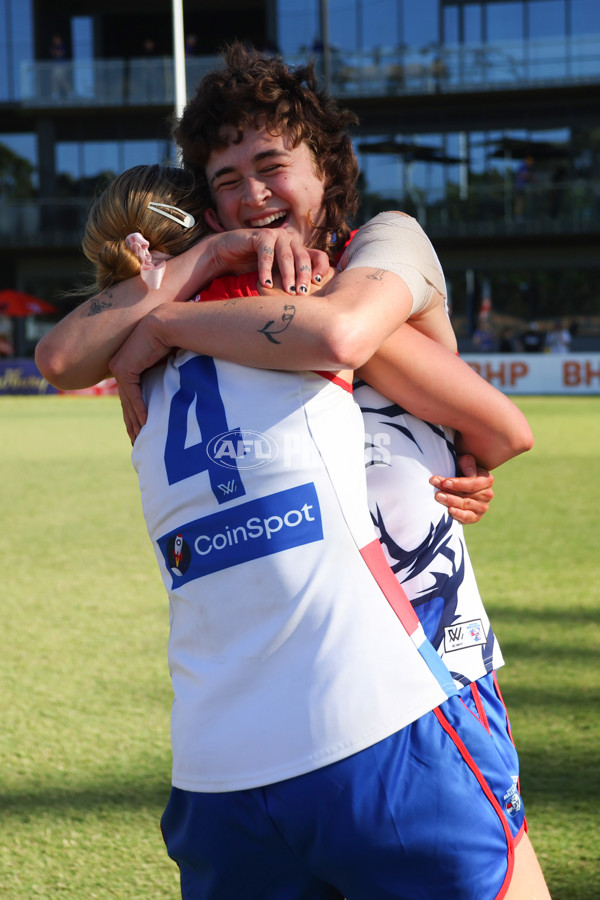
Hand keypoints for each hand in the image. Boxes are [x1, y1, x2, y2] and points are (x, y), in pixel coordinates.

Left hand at [109, 308, 171, 441]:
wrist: (168, 326)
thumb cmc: (172, 343)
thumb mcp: (164, 366)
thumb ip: (160, 379)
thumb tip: (168, 395)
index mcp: (127, 366)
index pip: (130, 397)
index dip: (135, 415)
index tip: (141, 432)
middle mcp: (120, 368)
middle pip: (126, 402)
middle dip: (132, 423)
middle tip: (137, 442)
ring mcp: (119, 368)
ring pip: (128, 401)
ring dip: (135, 421)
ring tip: (141, 438)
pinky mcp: (124, 369)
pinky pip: (132, 395)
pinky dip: (140, 409)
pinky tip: (146, 423)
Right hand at [210, 228, 329, 294]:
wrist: (227, 256)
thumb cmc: (254, 269)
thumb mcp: (277, 276)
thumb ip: (292, 281)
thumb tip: (309, 300)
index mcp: (299, 249)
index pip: (318, 256)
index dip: (321, 268)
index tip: (318, 283)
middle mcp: (291, 240)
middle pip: (303, 257)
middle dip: (303, 276)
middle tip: (302, 293)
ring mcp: (277, 235)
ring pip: (287, 256)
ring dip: (288, 275)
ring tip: (288, 291)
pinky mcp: (262, 235)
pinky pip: (267, 254)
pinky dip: (266, 270)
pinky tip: (266, 284)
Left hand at [429, 454, 494, 524]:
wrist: (457, 484)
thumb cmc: (459, 469)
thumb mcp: (462, 462)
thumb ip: (467, 463)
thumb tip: (471, 473)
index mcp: (487, 480)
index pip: (473, 484)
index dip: (459, 484)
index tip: (445, 482)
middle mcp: (487, 494)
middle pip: (467, 495)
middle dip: (450, 492)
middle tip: (436, 491)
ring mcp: (482, 507)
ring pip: (465, 506)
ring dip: (450, 501)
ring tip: (438, 497)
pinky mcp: (475, 517)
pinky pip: (468, 518)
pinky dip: (458, 515)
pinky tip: (449, 510)